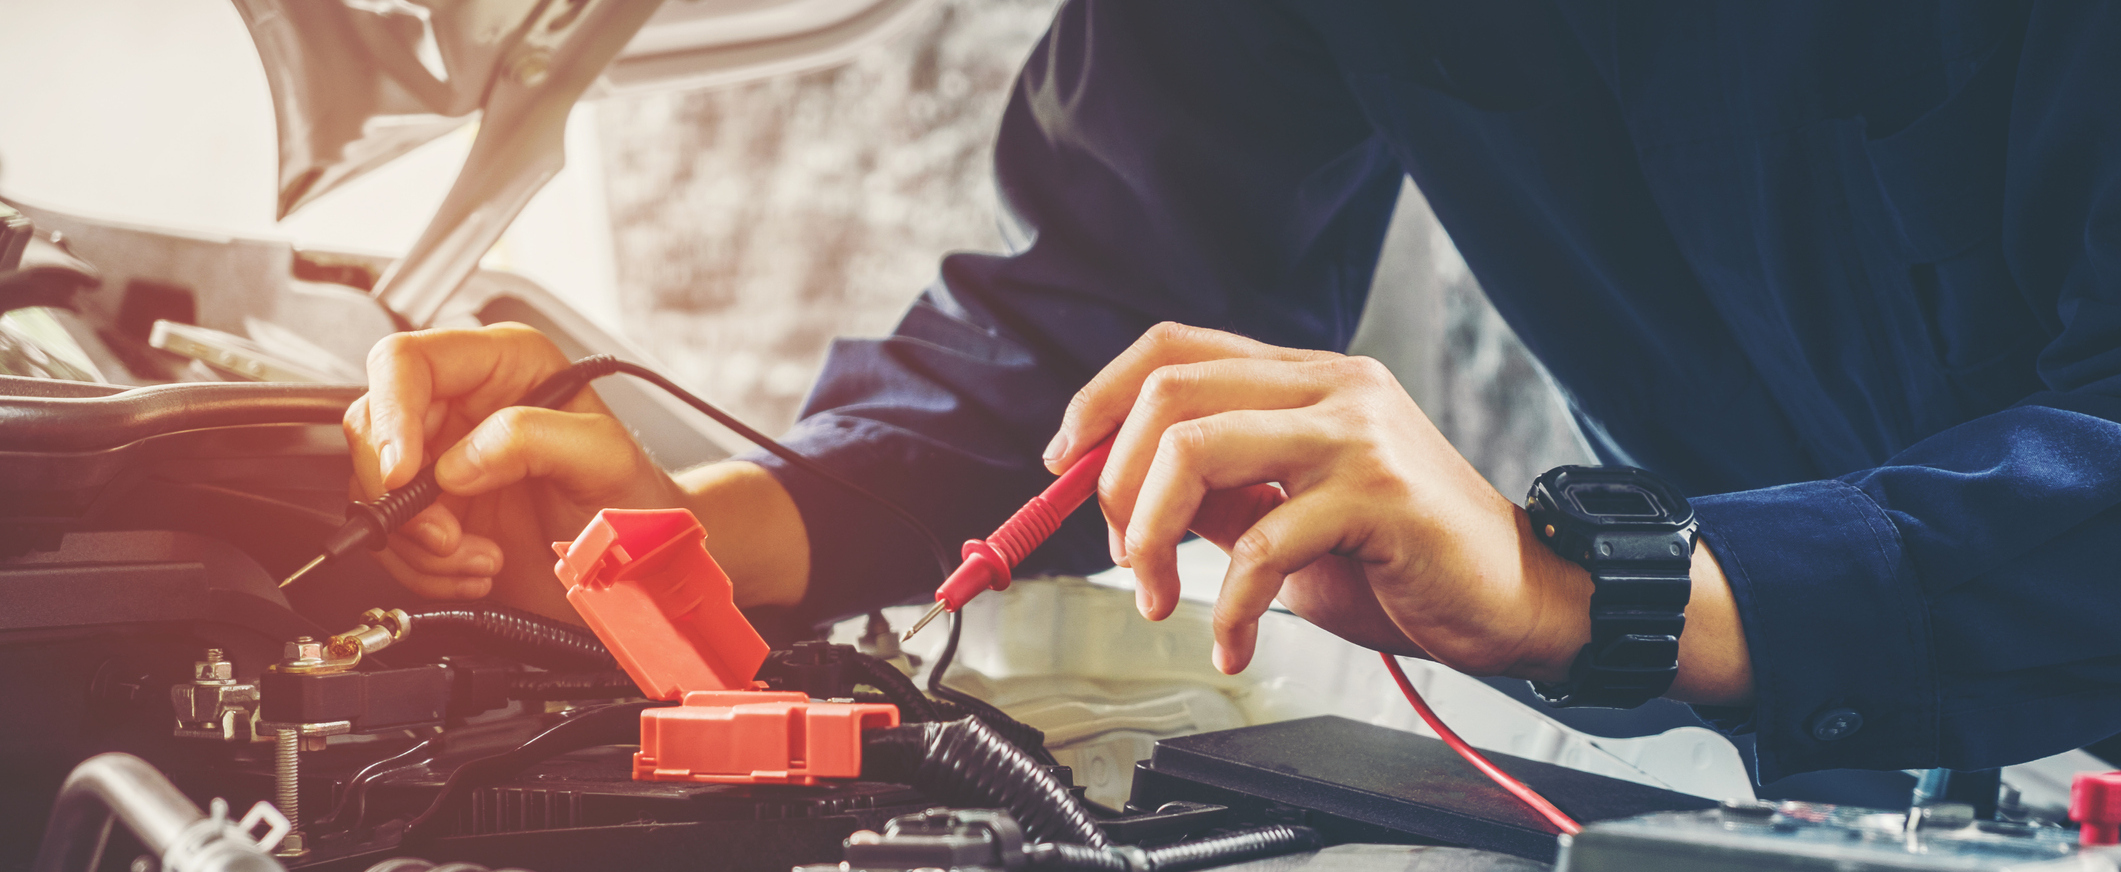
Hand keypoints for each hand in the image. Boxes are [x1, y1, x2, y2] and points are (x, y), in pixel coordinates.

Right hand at [344, 323, 686, 617]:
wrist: (638, 565)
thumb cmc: (634, 498)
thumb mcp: (602, 457)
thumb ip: (535, 438)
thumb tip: (459, 461)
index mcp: (502, 365)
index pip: (406, 361)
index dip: (391, 414)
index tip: (403, 473)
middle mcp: (464, 405)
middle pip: (373, 428)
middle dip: (402, 496)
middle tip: (448, 534)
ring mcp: (444, 460)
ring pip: (374, 490)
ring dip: (420, 543)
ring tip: (481, 557)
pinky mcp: (436, 512)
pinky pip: (392, 539)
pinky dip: (425, 568)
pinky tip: (477, 569)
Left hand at [1044, 323, 1593, 677]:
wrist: (1519, 599)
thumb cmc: (1405, 562)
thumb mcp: (1291, 519)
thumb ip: (1221, 496)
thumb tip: (1125, 500)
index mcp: (1306, 379)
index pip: (1175, 347)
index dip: (1100, 398)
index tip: (1064, 464)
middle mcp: (1331, 387)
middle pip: (1170, 391)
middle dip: (1114, 481)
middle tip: (1118, 553)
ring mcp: (1356, 434)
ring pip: (1198, 449)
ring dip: (1148, 537)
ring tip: (1158, 599)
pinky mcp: (1378, 495)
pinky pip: (1259, 544)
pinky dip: (1226, 606)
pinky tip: (1232, 641)